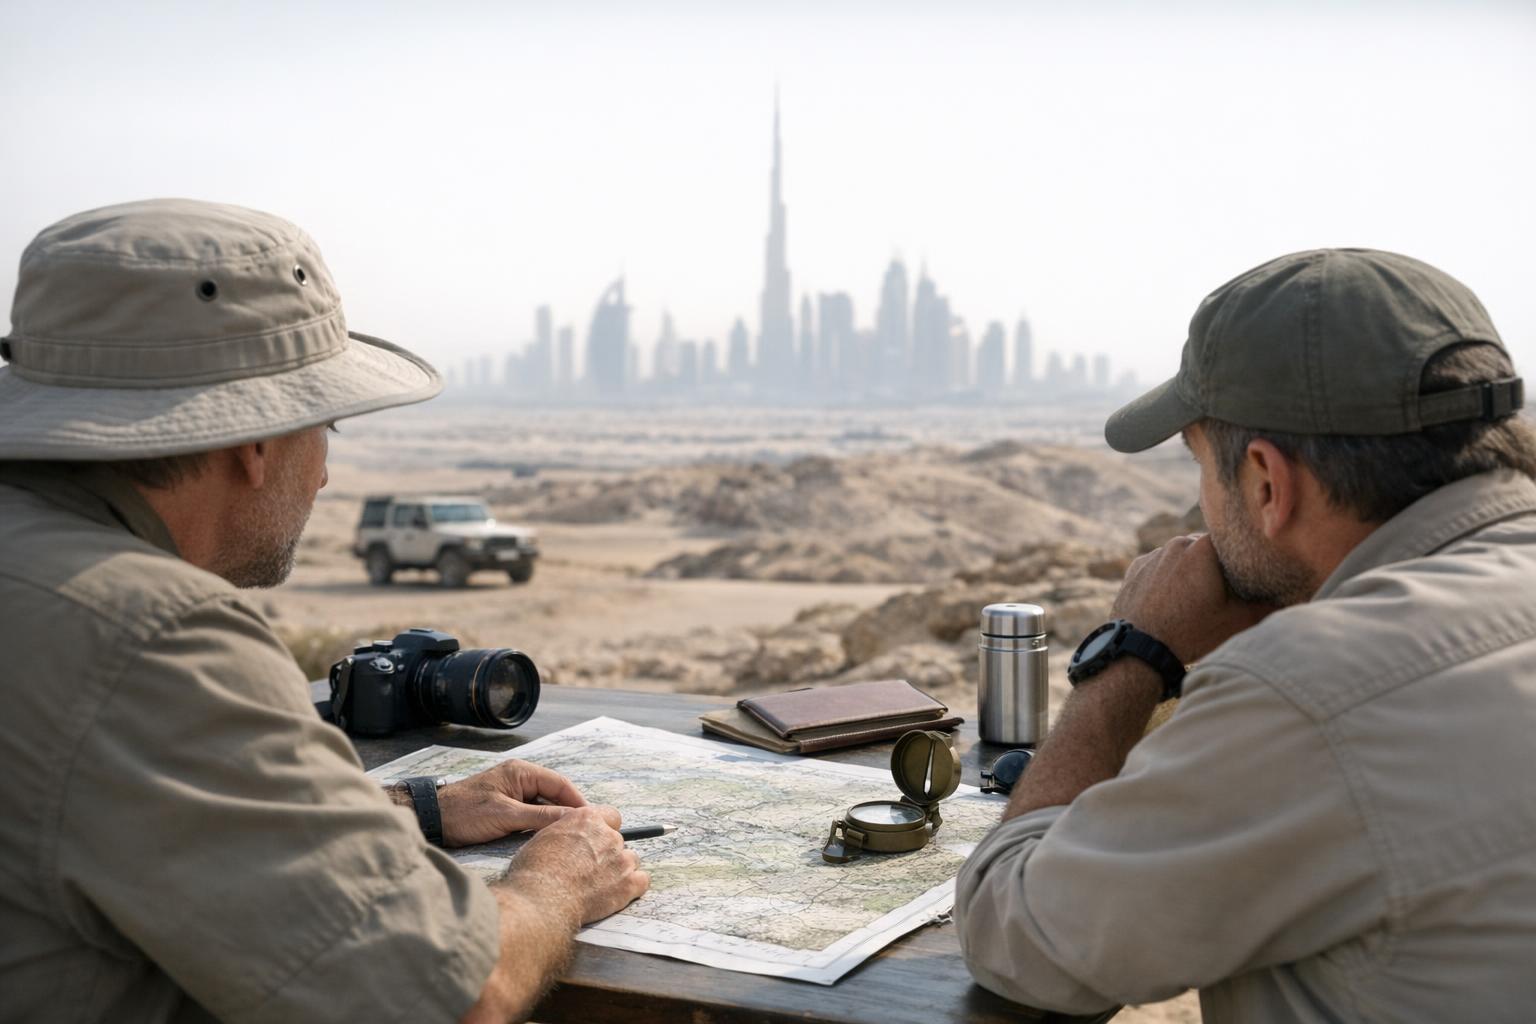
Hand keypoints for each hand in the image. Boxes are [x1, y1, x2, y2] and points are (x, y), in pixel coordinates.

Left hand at [438, 760, 588, 847]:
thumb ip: (541, 817)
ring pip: (544, 807)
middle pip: (555, 796)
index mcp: (521, 772)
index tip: (594, 821)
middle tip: (586, 834)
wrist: (430, 821)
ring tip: (571, 840)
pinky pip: (532, 816)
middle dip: (570, 813)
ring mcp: (512, 794)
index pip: (561, 785)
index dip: (579, 803)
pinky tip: (548, 841)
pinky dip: (541, 826)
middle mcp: (520, 779)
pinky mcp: (506, 809)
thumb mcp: (506, 815)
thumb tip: (574, 820)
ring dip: (555, 822)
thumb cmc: (464, 813)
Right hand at [508, 805, 649, 923]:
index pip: (610, 816)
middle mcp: (608, 835)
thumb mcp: (544, 838)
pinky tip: (617, 893)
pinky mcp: (628, 883)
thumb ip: (565, 831)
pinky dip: (633, 887)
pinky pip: (642, 881)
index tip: (597, 842)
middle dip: (608, 854)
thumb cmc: (535, 871)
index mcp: (587, 819)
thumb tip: (569, 834)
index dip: (604, 830)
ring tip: (600, 885)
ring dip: (620, 870)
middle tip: (590, 870)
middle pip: (618, 841)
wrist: (542, 899)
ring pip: (631, 860)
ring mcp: (621, 859)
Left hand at [1111, 534, 1276, 663]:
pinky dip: (1167, 580)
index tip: (1248, 575)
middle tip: (1224, 592)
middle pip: (1207, 549)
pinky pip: (1159, 568)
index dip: (1243, 557)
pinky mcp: (1135, 569)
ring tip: (1195, 601)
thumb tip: (1292, 599)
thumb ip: (1266, 605)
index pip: (1233, 541)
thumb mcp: (1236, 621)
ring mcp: (1153, 555)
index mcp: (1204, 547)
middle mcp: (1177, 543)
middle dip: (1216, 566)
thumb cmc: (1190, 633)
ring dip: (1190, 572)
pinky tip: (1172, 602)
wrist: (1139, 650)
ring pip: (1181, 558)